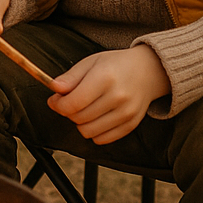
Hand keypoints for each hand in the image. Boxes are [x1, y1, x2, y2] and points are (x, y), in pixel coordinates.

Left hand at [48, 44, 170, 144]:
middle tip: (70, 102)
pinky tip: (96, 117)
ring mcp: (126, 113)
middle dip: (68, 112)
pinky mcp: (131, 125)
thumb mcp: (91, 62)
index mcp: (105, 77)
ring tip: (84, 109)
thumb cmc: (115, 65)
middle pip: (79, 118)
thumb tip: (54, 89)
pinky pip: (102, 139)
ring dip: (80, 123)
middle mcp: (117, 97)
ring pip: (88, 132)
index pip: (73, 103)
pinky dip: (94, 132)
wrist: (148, 71)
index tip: (55, 100)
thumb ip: (70, 77)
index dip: (58, 104)